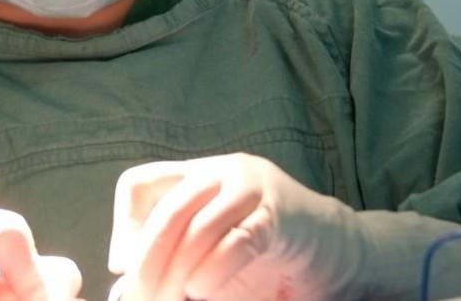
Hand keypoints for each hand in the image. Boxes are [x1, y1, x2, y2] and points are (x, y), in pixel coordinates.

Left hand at [108, 153, 368, 300]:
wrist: (338, 249)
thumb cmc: (267, 255)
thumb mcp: (212, 251)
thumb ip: (174, 261)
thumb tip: (124, 286)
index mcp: (199, 175)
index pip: (140, 183)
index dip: (124, 226)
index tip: (122, 267)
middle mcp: (223, 172)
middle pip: (167, 208)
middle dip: (148, 259)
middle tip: (142, 294)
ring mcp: (254, 188)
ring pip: (199, 225)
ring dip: (178, 271)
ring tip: (173, 297)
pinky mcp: (281, 215)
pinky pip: (238, 240)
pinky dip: (213, 268)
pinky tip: (201, 288)